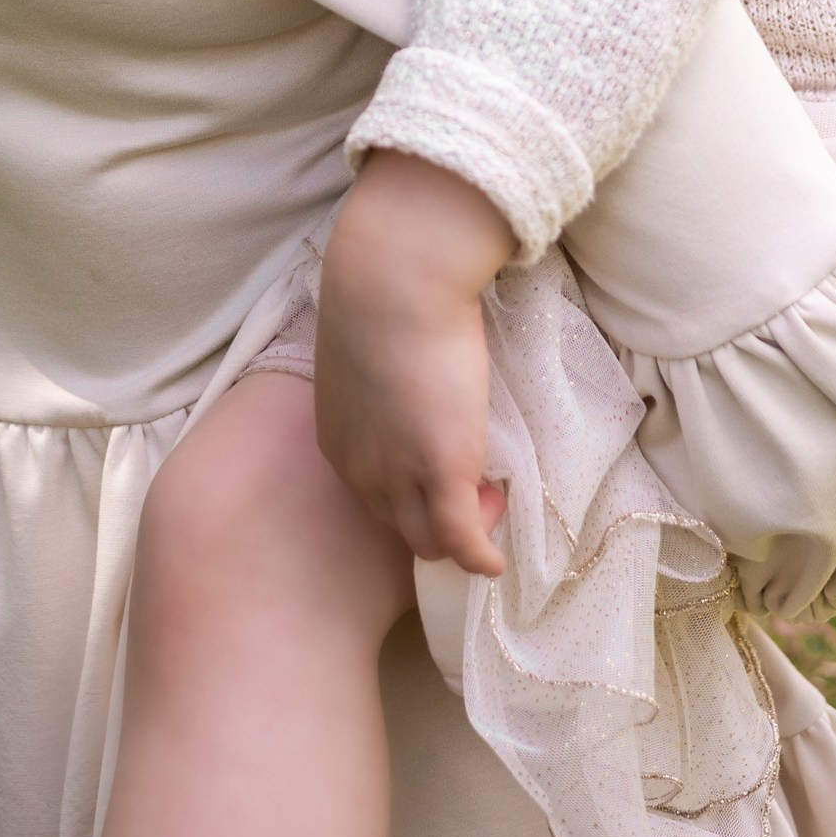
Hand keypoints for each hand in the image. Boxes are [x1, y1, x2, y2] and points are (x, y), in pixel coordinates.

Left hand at [314, 152, 515, 577]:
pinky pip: (463, 540)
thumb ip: (381, 376)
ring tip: (491, 501)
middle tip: (476, 485)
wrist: (395, 276)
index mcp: (338, 438)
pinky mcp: (443, 472)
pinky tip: (496, 560)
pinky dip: (480, 557)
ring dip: (461, 532)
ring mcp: (401, 475)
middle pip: (397, 525)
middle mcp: (361, 469)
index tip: (440, 469)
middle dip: (435, 517)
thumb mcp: (367, 349)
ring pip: (429, 539)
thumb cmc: (383, 293)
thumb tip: (405, 370)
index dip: (409, 491)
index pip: (372, 494)